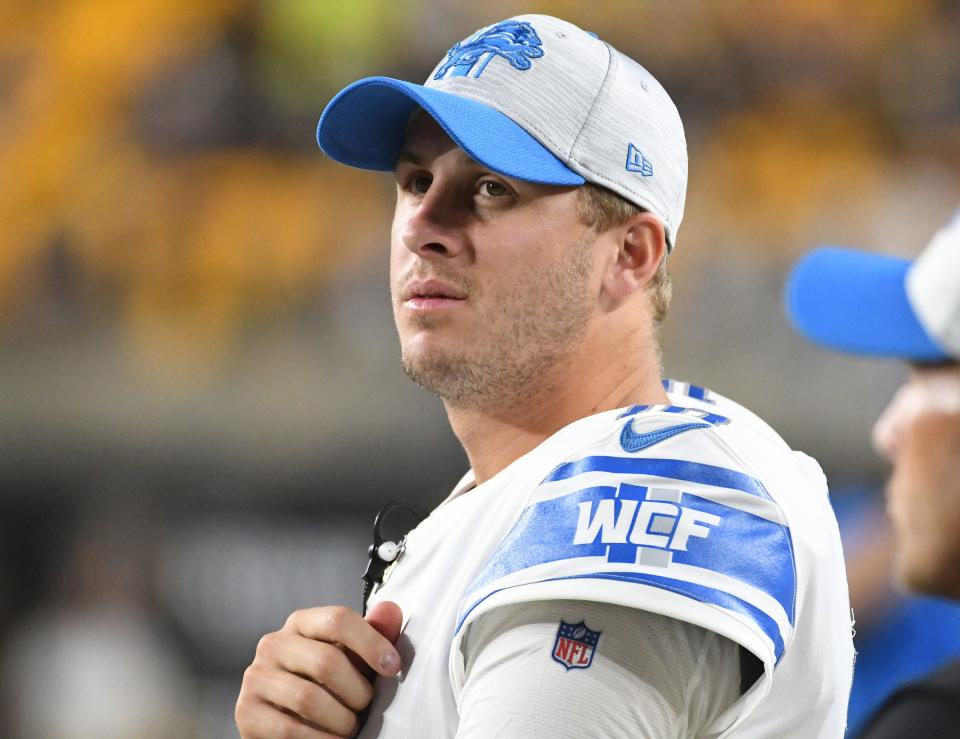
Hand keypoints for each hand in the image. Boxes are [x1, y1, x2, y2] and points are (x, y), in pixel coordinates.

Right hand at [236, 601, 403, 737]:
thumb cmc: (325, 684)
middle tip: (366, 707)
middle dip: (357, 691)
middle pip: (327, 661)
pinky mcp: (246, 712)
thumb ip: (372, 636)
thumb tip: (391, 612)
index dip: (371, 643)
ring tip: (349, 727)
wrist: (285, 720)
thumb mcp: (350, 658)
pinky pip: (290, 730)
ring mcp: (256, 677)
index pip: (338, 619)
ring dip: (340, 720)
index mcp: (301, 623)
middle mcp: (273, 644)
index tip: (393, 667)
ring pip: (309, 698)